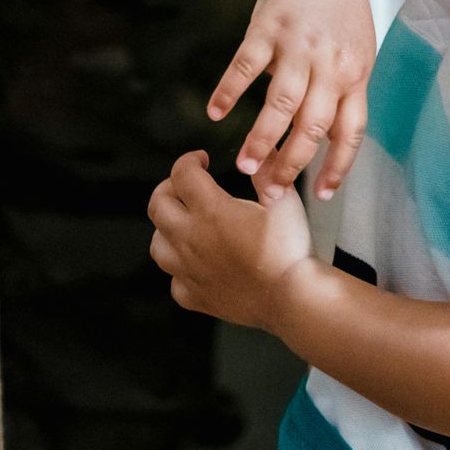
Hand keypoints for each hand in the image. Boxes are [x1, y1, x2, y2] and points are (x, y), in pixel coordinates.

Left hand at [148, 150, 315, 330]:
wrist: (292, 298)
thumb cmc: (289, 251)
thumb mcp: (282, 200)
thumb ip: (266, 172)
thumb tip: (260, 152)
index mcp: (211, 211)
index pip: (182, 174)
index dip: (190, 161)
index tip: (201, 160)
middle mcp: (191, 239)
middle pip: (158, 205)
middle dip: (169, 188)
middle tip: (186, 186)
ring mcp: (189, 270)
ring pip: (157, 244)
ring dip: (167, 228)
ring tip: (185, 224)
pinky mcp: (195, 296)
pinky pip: (174, 281)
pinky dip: (181, 270)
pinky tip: (196, 265)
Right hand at [210, 0, 373, 199]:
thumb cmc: (341, 13)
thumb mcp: (355, 55)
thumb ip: (339, 96)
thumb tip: (319, 145)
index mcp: (354, 75)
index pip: (350, 131)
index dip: (337, 166)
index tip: (320, 196)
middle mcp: (330, 64)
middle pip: (312, 125)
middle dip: (290, 165)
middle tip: (268, 194)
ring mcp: (298, 45)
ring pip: (280, 102)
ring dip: (261, 138)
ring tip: (243, 167)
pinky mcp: (268, 27)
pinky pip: (246, 65)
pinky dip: (230, 90)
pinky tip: (216, 112)